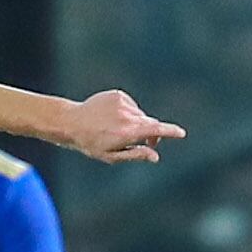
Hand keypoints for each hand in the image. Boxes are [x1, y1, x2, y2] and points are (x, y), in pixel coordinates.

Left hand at [68, 90, 185, 163]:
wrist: (70, 122)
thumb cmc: (90, 143)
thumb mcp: (111, 155)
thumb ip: (135, 154)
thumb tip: (155, 156)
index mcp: (128, 132)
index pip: (156, 130)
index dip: (170, 132)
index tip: (181, 133)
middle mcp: (128, 116)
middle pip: (150, 123)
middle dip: (152, 133)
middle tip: (148, 143)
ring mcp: (123, 104)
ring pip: (139, 115)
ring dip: (135, 123)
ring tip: (115, 129)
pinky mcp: (118, 95)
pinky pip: (130, 105)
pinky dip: (126, 112)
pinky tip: (111, 118)